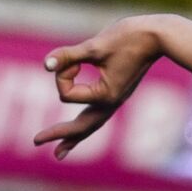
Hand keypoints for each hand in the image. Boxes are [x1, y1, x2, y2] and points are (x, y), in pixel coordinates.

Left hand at [32, 15, 164, 159]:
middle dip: (59, 134)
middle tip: (35, 141)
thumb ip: (68, 55)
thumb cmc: (128, 38)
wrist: (156, 36)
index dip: (63, 73)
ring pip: (91, 126)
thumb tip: (46, 65)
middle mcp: (111, 103)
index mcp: (106, 96)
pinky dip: (85, 125)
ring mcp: (115, 100)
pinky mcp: (116, 93)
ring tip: (59, 154)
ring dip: (73, 138)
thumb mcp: (94, 46)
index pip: (66, 94)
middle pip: (81, 127)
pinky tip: (80, 131)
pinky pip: (97, 115)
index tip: (73, 58)